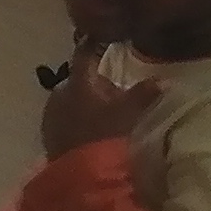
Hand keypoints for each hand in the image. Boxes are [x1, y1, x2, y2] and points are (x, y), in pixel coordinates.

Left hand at [39, 49, 164, 155]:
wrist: (78, 173)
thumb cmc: (104, 136)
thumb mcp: (128, 113)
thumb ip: (144, 94)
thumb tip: (164, 80)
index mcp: (78, 82)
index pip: (84, 53)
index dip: (94, 43)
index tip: (101, 37)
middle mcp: (59, 92)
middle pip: (78, 79)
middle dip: (94, 83)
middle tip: (113, 94)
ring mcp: (50, 113)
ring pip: (70, 99)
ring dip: (83, 102)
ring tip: (101, 116)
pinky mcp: (47, 133)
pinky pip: (63, 117)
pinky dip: (74, 118)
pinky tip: (87, 131)